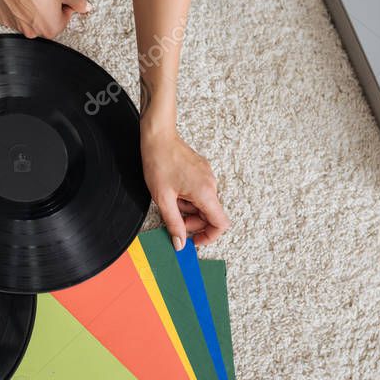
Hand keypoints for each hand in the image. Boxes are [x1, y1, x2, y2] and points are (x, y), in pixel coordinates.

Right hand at [0, 0, 89, 38]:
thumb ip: (79, 1)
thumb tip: (85, 7)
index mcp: (51, 29)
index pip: (66, 15)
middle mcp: (32, 32)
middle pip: (49, 16)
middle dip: (53, 2)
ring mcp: (16, 25)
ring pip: (32, 15)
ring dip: (37, 3)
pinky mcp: (3, 16)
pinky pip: (16, 12)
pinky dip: (20, 2)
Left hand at [140, 126, 229, 249]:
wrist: (158, 137)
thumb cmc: (159, 162)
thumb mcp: (163, 199)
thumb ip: (173, 224)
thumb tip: (180, 243)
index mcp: (205, 192)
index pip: (220, 224)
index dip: (209, 236)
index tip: (194, 240)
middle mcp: (211, 184)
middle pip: (210, 215)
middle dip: (193, 222)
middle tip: (174, 220)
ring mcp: (208, 176)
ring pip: (204, 204)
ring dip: (188, 209)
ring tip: (171, 199)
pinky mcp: (202, 171)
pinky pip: (200, 192)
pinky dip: (189, 198)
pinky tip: (174, 191)